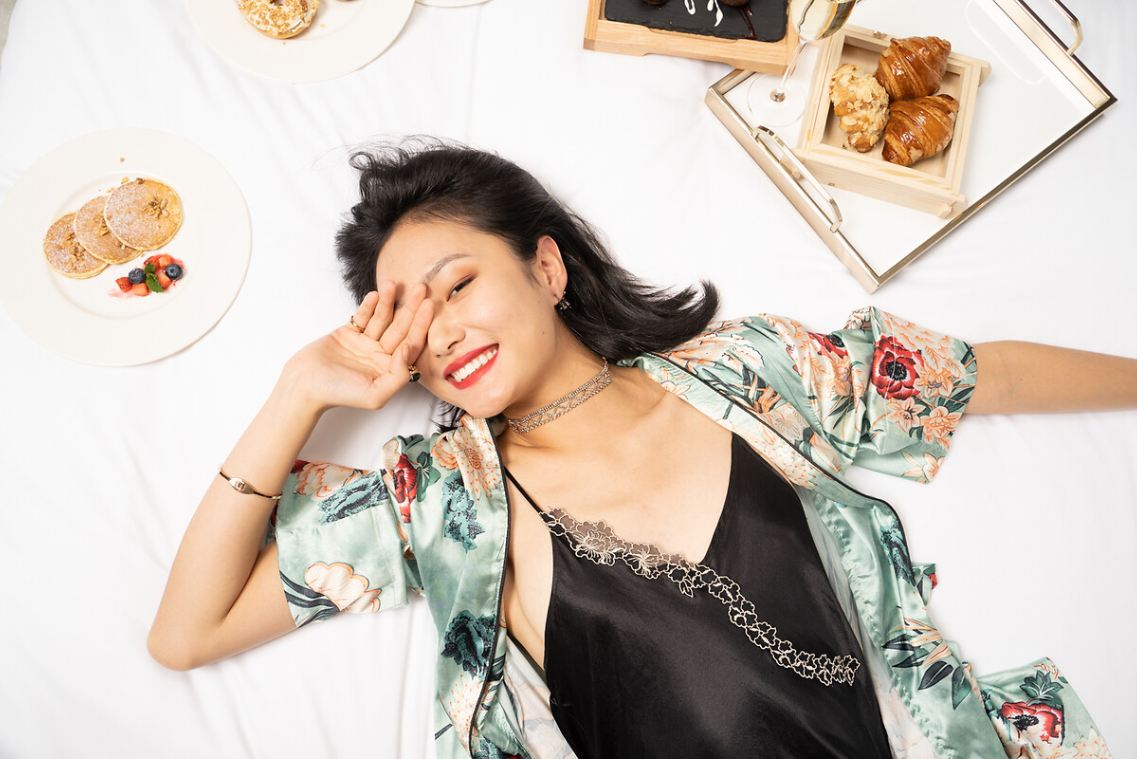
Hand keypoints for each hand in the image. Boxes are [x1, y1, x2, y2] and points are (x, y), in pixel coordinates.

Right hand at [282, 280, 434, 413]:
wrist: (303, 385)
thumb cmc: (338, 394)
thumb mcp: (375, 395)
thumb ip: (397, 377)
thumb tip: (408, 351)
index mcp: (390, 369)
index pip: (411, 344)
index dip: (422, 325)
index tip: (429, 306)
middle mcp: (381, 355)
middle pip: (401, 327)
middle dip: (411, 308)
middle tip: (422, 288)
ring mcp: (365, 342)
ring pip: (382, 318)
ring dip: (389, 301)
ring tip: (393, 284)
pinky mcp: (348, 333)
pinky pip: (362, 316)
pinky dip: (369, 305)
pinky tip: (376, 294)